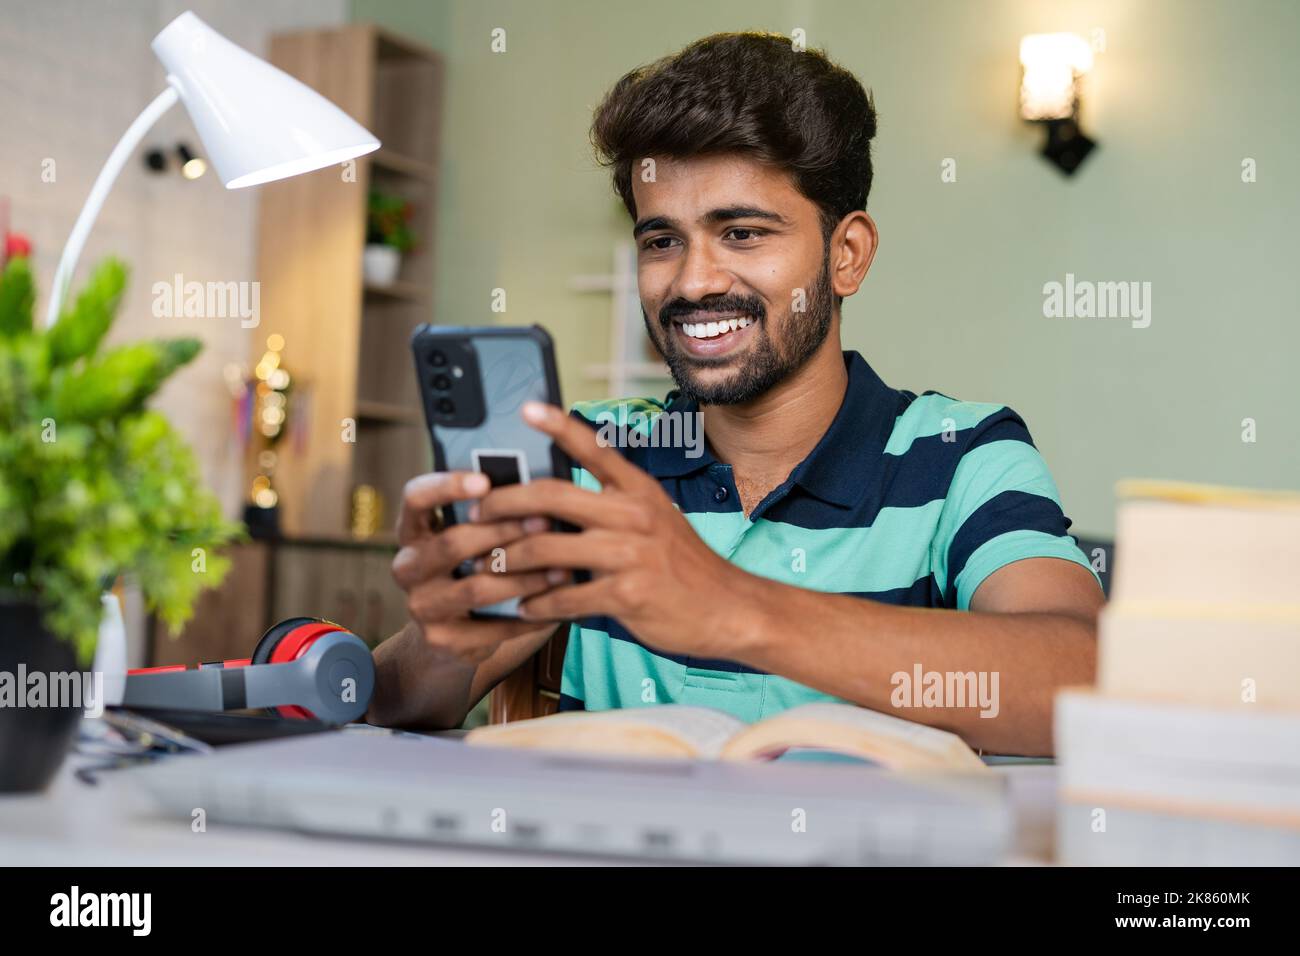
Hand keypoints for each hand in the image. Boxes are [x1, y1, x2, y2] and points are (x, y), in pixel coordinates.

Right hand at [390, 471, 561, 664]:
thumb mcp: (473, 538)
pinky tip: (556, 607)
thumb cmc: (476, 567)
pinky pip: (491, 628)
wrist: (455, 634)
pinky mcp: (440, 640)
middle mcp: (407, 566)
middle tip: (545, 521)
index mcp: (412, 530)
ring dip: (524, 578)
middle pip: (452, 543)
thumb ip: (491, 515)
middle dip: (503, 530)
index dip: (446, 486)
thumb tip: (540, 489)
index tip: (485, 481)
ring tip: (561, 569)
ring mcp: (420, 606)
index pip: (415, 497)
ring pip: (476, 588)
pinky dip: (528, 617)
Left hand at [474, 402, 756, 660]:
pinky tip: (524, 609)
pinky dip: (537, 605)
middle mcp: (633, 514)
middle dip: (502, 504)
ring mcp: (630, 554)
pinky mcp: (626, 595)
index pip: (594, 448)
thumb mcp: (656, 519)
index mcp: (638, 490)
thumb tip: (553, 506)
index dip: (558, 426)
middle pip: (550, 497)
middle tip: (475, 515)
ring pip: (546, 548)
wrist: (728, 608)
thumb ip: (611, 507)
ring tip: (489, 569)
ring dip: (509, 561)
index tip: (527, 409)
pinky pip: (564, 597)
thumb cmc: (683, 565)